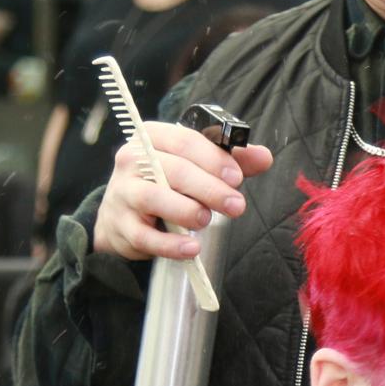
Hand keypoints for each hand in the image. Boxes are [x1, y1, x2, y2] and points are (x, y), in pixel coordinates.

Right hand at [92, 121, 273, 259]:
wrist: (122, 214)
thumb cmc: (166, 182)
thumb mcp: (197, 165)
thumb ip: (231, 160)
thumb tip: (264, 158)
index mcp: (153, 136)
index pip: (184, 141)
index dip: (213, 159)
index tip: (237, 177)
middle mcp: (132, 160)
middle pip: (174, 170)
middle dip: (210, 188)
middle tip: (236, 205)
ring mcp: (123, 193)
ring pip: (154, 199)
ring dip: (186, 211)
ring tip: (207, 220)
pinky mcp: (120, 226)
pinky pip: (144, 236)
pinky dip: (170, 244)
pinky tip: (191, 248)